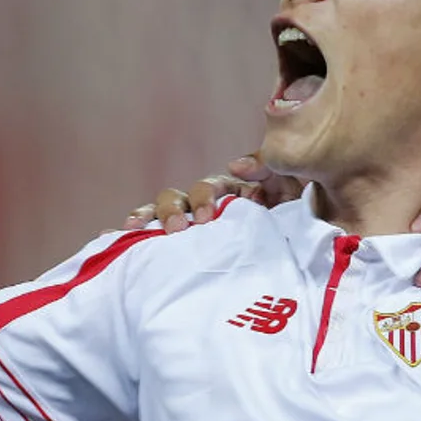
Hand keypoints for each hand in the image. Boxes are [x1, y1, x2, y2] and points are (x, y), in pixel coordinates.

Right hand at [122, 154, 303, 232]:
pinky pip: (156, 237)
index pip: (212, 188)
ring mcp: (197, 226)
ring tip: (135, 229)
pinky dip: (136, 233)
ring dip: (154, 219)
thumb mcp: (292, 189)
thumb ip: (271, 172)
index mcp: (234, 193)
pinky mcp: (187, 247)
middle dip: (175, 210)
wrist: (306, 255)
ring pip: (166, 213)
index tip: (206, 217)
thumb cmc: (295, 219)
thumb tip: (235, 164)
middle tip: (180, 230)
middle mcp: (209, 207)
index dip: (205, 197)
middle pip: (180, 199)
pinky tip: (114, 236)